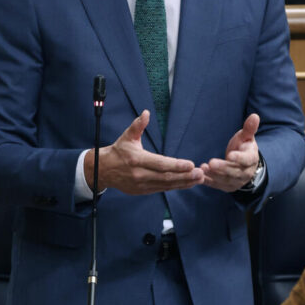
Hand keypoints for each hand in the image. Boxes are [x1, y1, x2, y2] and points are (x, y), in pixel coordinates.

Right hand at [85, 110, 204, 194]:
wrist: (103, 170)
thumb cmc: (118, 151)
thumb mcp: (127, 137)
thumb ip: (138, 125)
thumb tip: (146, 113)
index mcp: (137, 159)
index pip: (160, 163)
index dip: (176, 165)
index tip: (190, 164)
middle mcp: (140, 174)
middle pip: (166, 177)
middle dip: (185, 176)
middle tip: (200, 173)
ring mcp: (141, 185)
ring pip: (166, 185)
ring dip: (184, 182)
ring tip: (199, 179)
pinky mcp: (143, 191)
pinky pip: (162, 189)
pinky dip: (176, 187)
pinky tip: (188, 183)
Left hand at [200, 113, 260, 192]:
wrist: (245, 166)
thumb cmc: (243, 148)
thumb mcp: (246, 138)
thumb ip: (249, 129)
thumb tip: (254, 116)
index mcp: (251, 159)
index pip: (246, 160)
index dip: (238, 158)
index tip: (230, 155)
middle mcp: (245, 173)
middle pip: (234, 172)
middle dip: (223, 168)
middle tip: (211, 163)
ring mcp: (236, 182)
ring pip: (225, 180)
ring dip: (214, 175)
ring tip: (203, 168)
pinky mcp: (227, 187)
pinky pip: (217, 185)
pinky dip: (208, 182)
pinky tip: (200, 176)